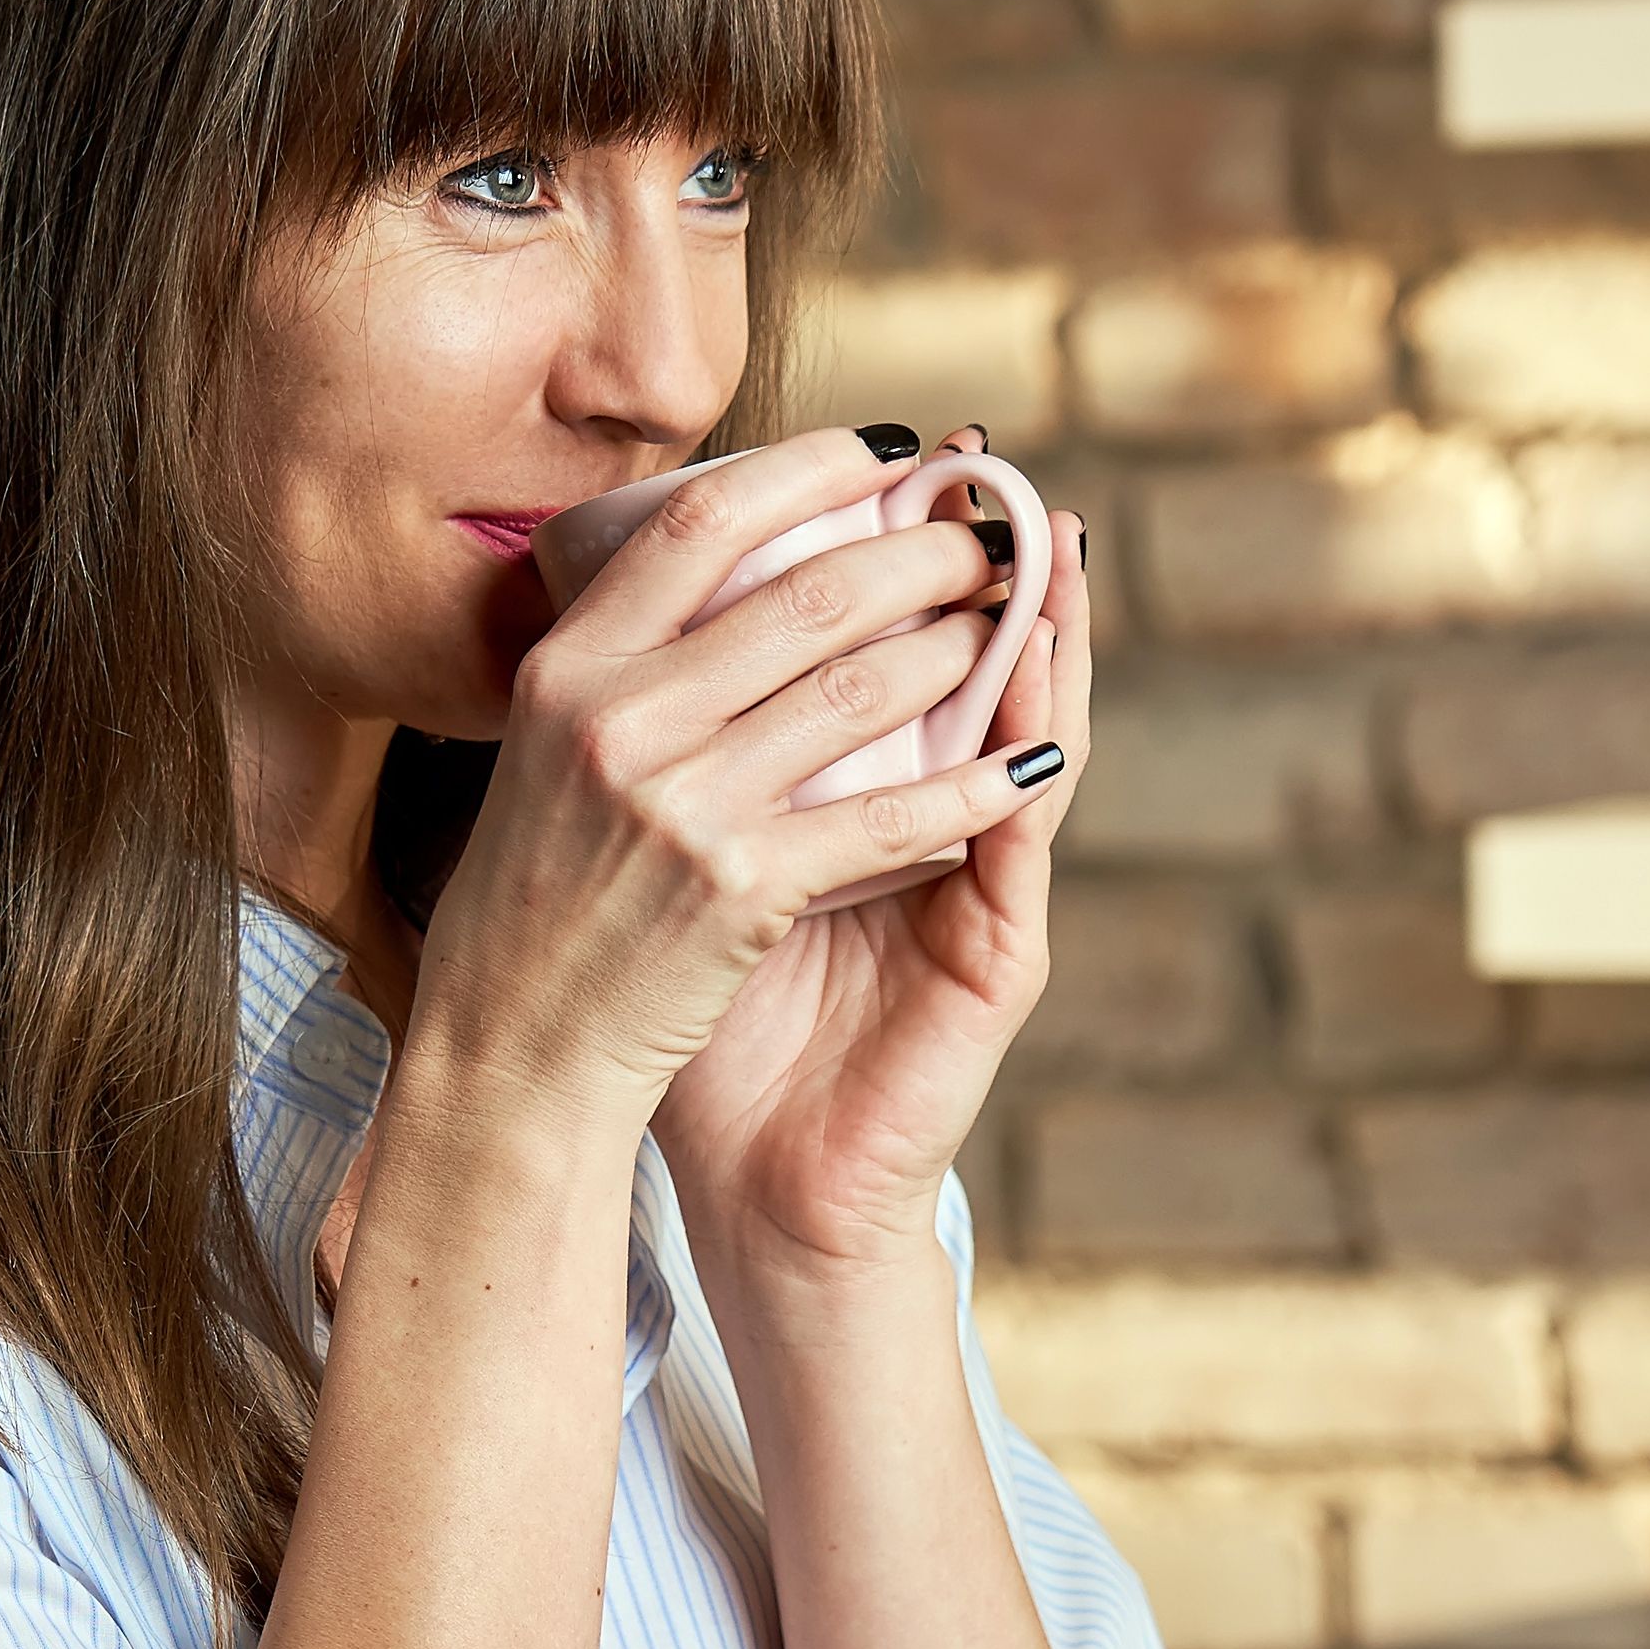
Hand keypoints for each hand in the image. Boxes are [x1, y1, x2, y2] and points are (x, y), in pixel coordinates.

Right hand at [402, 429, 1070, 1144]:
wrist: (510, 1049)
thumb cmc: (538, 899)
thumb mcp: (545, 753)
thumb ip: (620, 665)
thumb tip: (718, 561)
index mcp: (566, 668)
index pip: (699, 522)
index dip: (810, 467)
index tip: (890, 452)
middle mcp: (616, 717)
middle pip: (802, 593)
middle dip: (919, 554)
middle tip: (982, 542)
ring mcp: (677, 801)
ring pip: (858, 690)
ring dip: (956, 652)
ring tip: (1004, 632)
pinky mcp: (737, 887)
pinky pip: (885, 816)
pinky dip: (968, 787)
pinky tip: (1020, 766)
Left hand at [650, 435, 1088, 1281]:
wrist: (766, 1189)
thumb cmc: (711, 1034)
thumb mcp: (684, 876)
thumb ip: (683, 782)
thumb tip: (603, 662)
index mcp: (851, 804)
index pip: (883, 658)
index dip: (882, 562)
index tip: (874, 460)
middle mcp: (927, 835)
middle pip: (966, 670)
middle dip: (969, 565)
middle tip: (977, 461)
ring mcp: (974, 893)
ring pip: (1023, 736)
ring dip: (1041, 634)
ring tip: (1046, 538)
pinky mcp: (999, 956)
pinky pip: (1021, 842)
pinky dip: (1032, 760)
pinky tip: (1042, 693)